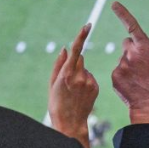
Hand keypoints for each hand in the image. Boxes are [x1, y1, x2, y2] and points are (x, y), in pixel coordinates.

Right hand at [49, 23, 97, 143]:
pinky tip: (81, 93)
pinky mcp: (96, 87)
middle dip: (74, 63)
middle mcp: (80, 76)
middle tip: (67, 80)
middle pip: (79, 59)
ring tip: (73, 91)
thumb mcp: (52, 84)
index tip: (88, 25)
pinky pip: (90, 77)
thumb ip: (58, 64)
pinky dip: (86, 82)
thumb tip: (64, 48)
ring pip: (84, 69)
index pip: (76, 50)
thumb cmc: (56, 103)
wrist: (70, 122)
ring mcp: (89, 82)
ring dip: (79, 74)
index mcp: (67, 74)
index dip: (81, 36)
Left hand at [111, 2, 148, 123]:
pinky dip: (123, 76)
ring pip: (122, 59)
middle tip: (142, 66)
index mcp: (145, 48)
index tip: (113, 4)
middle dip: (132, 51)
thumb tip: (128, 43)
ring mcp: (120, 65)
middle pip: (126, 45)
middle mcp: (130, 54)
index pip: (131, 26)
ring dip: (129, 65)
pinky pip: (118, 71)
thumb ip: (144, 50)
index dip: (123, 13)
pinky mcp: (114, 76)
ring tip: (139, 79)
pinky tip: (132, 85)